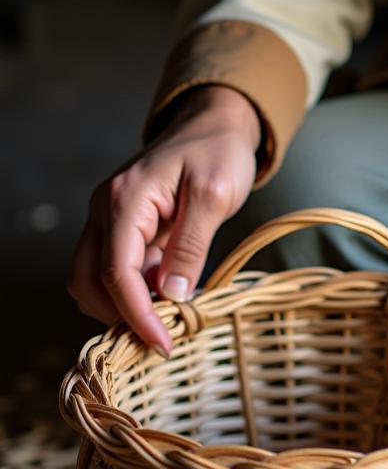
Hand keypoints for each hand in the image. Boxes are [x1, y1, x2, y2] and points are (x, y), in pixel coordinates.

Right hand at [68, 86, 260, 355]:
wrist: (215, 124)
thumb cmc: (218, 151)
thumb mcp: (214, 195)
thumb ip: (191, 245)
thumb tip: (171, 294)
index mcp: (125, 200)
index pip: (115, 272)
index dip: (136, 314)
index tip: (163, 344)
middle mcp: (106, 210)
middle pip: (89, 281)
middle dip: (120, 316)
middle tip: (164, 339)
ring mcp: (111, 219)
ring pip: (95, 278)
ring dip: (124, 305)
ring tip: (170, 320)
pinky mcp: (125, 228)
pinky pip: (118, 269)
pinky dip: (136, 291)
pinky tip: (170, 300)